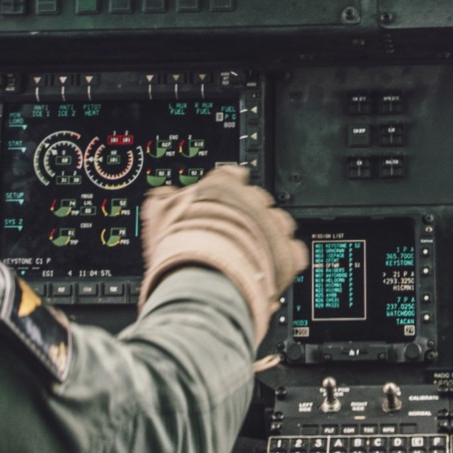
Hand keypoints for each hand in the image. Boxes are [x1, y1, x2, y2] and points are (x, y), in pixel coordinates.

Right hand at [139, 166, 306, 342]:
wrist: (204, 279)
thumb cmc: (182, 248)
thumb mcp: (159, 216)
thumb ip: (163, 201)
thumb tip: (162, 195)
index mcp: (221, 187)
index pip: (230, 173)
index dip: (228, 185)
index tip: (225, 195)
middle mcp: (251, 202)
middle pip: (257, 200)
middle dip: (247, 214)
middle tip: (232, 232)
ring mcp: (272, 227)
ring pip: (278, 222)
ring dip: (269, 234)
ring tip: (252, 251)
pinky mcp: (287, 254)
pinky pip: (293, 250)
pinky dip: (285, 258)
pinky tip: (271, 266)